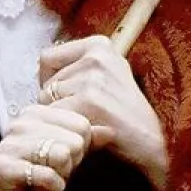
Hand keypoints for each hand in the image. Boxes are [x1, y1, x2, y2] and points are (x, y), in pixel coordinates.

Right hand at [0, 103, 94, 190]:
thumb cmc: (37, 179)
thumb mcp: (68, 157)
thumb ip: (87, 141)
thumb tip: (110, 131)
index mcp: (33, 114)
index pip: (81, 124)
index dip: (80, 147)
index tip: (60, 156)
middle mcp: (18, 124)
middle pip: (74, 140)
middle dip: (70, 162)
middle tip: (52, 170)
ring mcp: (9, 144)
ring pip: (61, 155)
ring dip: (60, 174)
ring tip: (45, 178)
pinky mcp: (4, 166)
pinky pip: (49, 176)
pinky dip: (52, 188)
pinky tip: (39, 188)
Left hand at [40, 35, 167, 190]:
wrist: (151, 145)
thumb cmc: (122, 113)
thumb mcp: (105, 75)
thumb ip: (74, 66)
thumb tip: (40, 66)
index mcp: (99, 46)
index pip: (47, 58)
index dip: (52, 80)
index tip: (75, 92)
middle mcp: (97, 57)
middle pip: (46, 82)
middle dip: (58, 101)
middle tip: (88, 112)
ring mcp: (94, 80)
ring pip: (46, 99)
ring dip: (61, 116)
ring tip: (90, 120)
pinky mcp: (90, 102)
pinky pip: (54, 115)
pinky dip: (64, 128)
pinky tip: (88, 131)